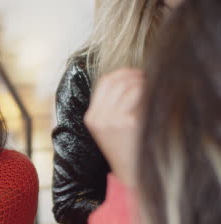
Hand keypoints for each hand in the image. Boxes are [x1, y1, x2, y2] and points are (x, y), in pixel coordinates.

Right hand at [84, 69, 144, 187]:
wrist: (132, 174)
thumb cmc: (126, 149)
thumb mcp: (110, 127)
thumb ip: (113, 105)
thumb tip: (130, 76)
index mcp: (91, 117)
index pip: (103, 82)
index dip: (121, 73)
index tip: (135, 73)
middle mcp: (98, 117)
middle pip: (116, 81)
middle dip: (134, 75)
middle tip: (149, 78)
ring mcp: (111, 120)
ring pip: (128, 85)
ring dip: (143, 82)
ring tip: (153, 88)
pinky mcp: (126, 122)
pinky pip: (138, 95)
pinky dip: (148, 92)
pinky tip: (155, 98)